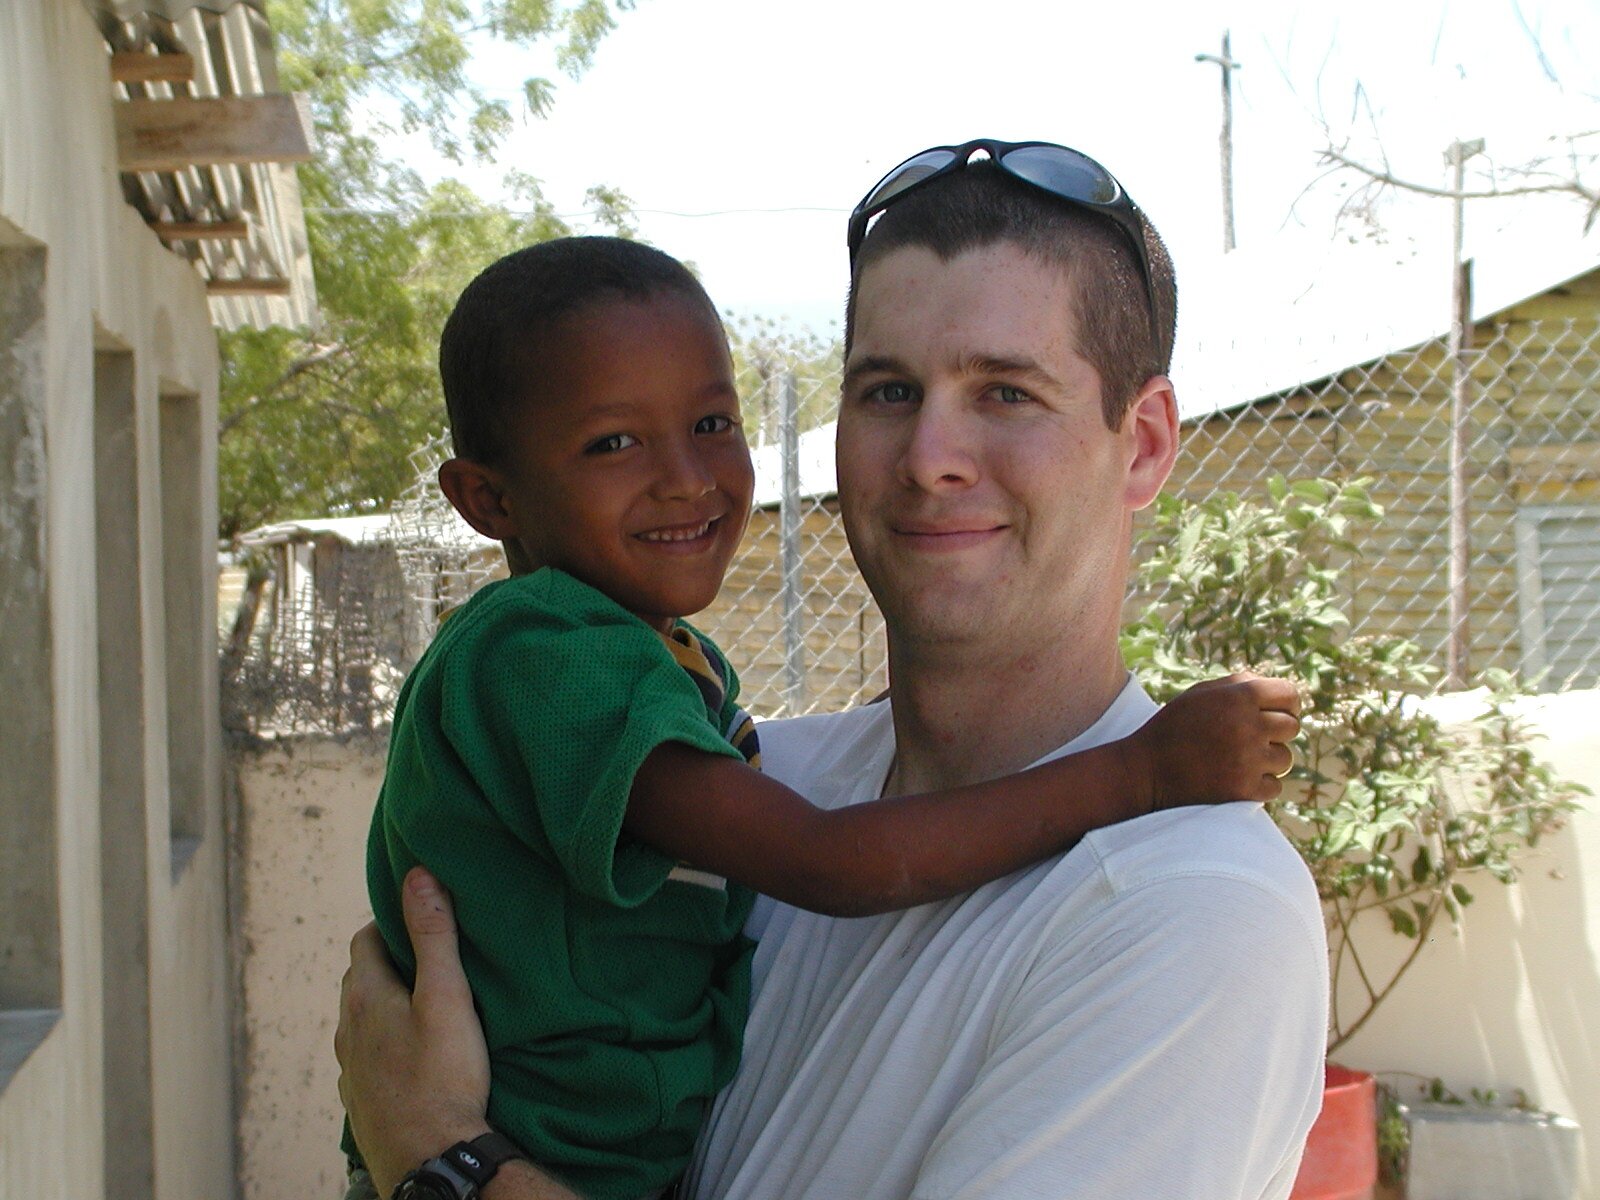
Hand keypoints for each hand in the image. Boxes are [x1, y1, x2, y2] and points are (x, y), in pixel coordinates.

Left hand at [336, 867, 491, 1195]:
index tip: (421, 920)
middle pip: (360, 979)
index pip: (365, 940)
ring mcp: (350, 1070)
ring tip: (426, 1004)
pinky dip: (386, 1044)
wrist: (432, 1160)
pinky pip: (367, 1058)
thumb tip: (417, 875)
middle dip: (390, 961)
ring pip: (361, 1021)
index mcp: (364, 999)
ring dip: (387, 1005)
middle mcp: (347, 1032)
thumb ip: (434, 934)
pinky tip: (413, 1054)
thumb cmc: (444, 1077)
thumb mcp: (446, 996)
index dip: (391, 923)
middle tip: (430, 956)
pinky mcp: (361, 1101)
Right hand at [1132, 672, 1301, 808]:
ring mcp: (1248, 761)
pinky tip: (1237, 778)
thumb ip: (1238, 685)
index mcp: (1239, 697)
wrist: (1146, 770)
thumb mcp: (1200, 695)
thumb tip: (1275, 689)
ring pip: (1285, 759)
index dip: (1286, 704)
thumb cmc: (1174, 727)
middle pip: (1292, 727)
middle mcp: (1248, 726)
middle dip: (1276, 733)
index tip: (1275, 714)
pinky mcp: (1244, 790)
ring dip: (1268, 761)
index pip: (1290, 695)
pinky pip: (1274, 786)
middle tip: (1252, 739)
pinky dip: (1260, 785)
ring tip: (1240, 760)